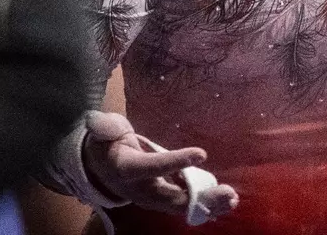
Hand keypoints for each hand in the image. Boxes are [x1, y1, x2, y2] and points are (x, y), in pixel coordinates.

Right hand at [80, 111, 238, 218]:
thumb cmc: (106, 144)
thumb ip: (104, 126)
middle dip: (200, 197)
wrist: (100, 169)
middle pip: (172, 197)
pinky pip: (185, 205)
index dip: (176, 162)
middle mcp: (142, 190)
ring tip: (231, 198)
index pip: (153, 167)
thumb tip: (95, 120)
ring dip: (208, 204)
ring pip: (182, 205)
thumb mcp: (103, 131)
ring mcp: (153, 198)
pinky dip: (205, 205)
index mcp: (127, 169)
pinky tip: (225, 202)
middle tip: (227, 193)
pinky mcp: (163, 199)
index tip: (201, 153)